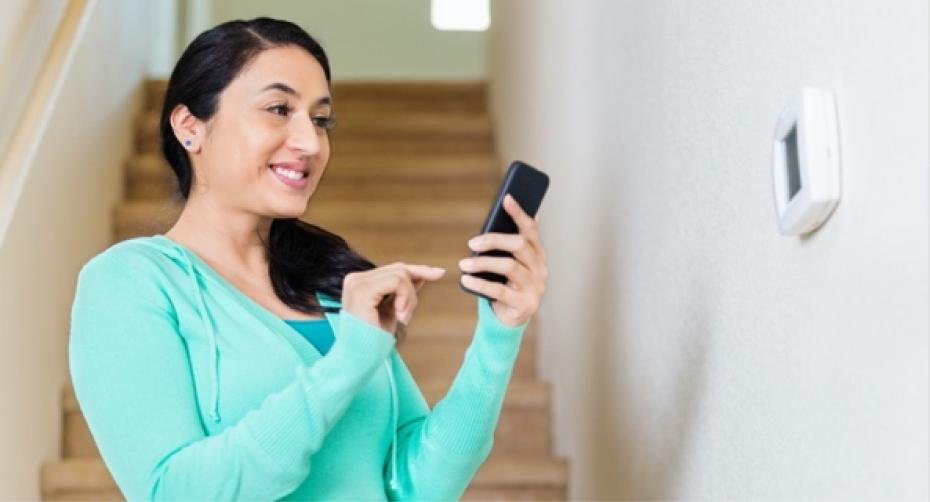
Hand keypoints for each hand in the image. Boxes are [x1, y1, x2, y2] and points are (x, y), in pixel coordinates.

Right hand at [342, 262, 445, 335]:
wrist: (363, 356)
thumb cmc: (375, 338)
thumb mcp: (394, 310)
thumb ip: (403, 292)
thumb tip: (421, 275)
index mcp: (360, 282)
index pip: (393, 269)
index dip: (418, 270)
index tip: (439, 273)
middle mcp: (355, 279)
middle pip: (399, 270)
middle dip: (412, 292)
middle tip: (408, 315)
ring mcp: (357, 283)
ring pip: (400, 275)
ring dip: (409, 298)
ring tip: (402, 317)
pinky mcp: (363, 291)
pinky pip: (396, 282)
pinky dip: (404, 297)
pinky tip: (399, 314)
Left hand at [459, 193, 547, 326]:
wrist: (510, 320)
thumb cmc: (506, 285)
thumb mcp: (508, 264)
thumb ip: (507, 244)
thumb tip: (504, 211)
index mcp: (538, 254)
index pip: (531, 229)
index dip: (519, 213)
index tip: (506, 198)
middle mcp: (541, 269)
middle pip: (519, 245)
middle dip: (493, 240)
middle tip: (472, 243)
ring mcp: (535, 288)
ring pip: (509, 267)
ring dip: (483, 263)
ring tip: (463, 264)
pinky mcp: (525, 305)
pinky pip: (500, 291)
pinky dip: (480, 284)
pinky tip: (466, 280)